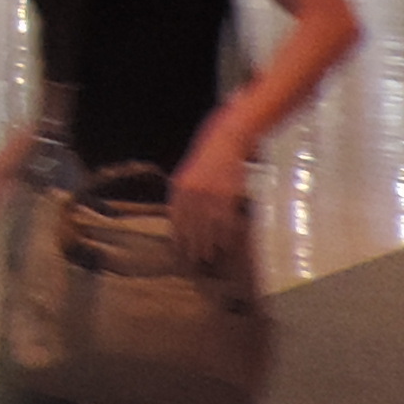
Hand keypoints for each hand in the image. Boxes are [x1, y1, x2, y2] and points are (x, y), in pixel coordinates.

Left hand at [166, 148, 251, 268]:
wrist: (224, 142)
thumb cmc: (205, 160)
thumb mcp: (186, 177)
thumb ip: (181, 197)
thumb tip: (177, 222)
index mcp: (178, 189)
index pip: (176, 222)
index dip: (178, 239)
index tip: (180, 253)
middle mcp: (192, 194)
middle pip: (191, 229)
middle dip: (193, 247)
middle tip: (195, 262)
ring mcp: (210, 196)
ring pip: (208, 229)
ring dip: (209, 246)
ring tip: (209, 258)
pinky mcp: (227, 197)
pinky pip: (225, 223)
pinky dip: (226, 236)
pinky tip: (226, 245)